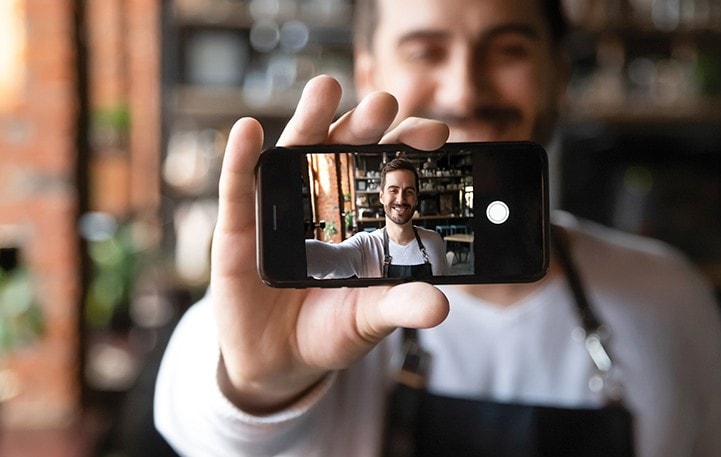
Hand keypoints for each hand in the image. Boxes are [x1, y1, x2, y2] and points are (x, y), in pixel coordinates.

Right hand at [212, 75, 450, 413]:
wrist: (280, 362)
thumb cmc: (331, 329)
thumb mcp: (369, 319)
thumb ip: (400, 306)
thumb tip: (440, 306)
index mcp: (361, 213)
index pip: (387, 170)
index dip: (407, 148)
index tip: (436, 133)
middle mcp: (322, 199)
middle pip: (344, 148)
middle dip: (364, 123)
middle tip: (385, 103)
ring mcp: (278, 207)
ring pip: (293, 153)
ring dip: (309, 118)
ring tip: (325, 88)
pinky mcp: (239, 228)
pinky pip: (238, 187)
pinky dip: (241, 157)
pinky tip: (250, 130)